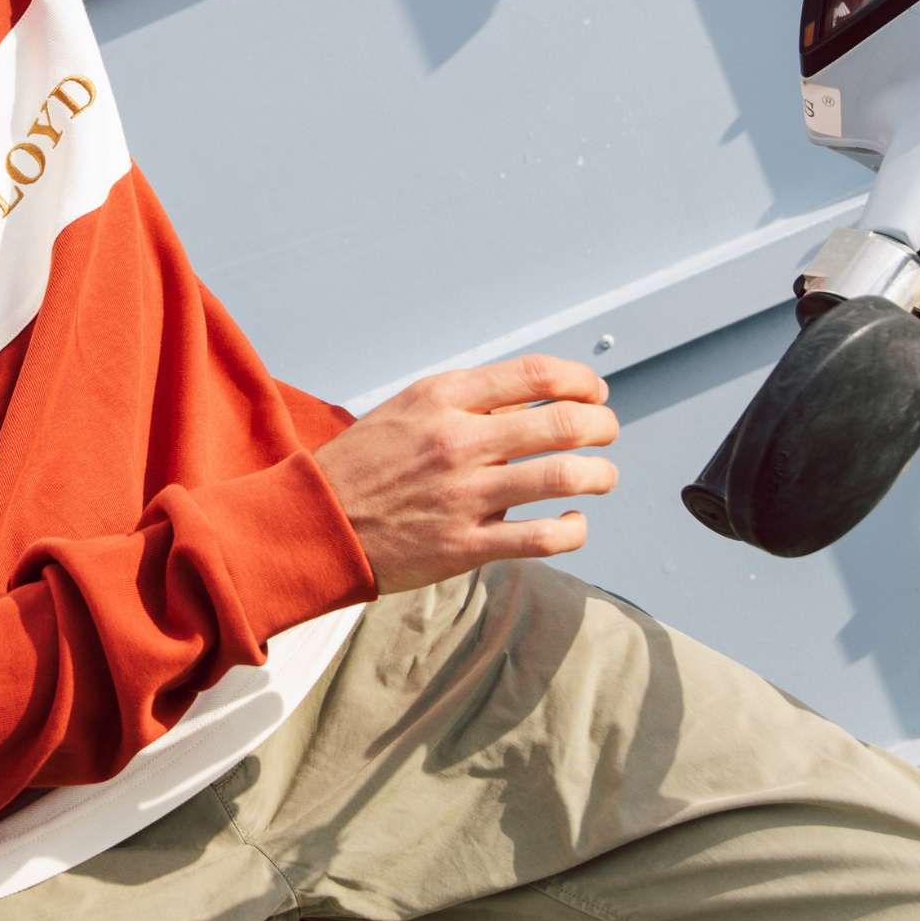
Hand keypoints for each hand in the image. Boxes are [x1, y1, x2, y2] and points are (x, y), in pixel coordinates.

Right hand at [315, 355, 618, 594]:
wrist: (313, 523)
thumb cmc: (362, 466)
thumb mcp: (407, 410)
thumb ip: (469, 403)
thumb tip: (535, 399)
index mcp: (443, 398)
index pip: (536, 375)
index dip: (581, 381)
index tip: (594, 392)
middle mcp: (457, 441)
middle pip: (563, 423)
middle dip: (601, 426)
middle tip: (606, 433)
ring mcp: (463, 495)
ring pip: (564, 476)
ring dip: (599, 475)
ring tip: (602, 477)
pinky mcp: (464, 545)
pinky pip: (543, 537)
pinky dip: (573, 529)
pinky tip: (573, 523)